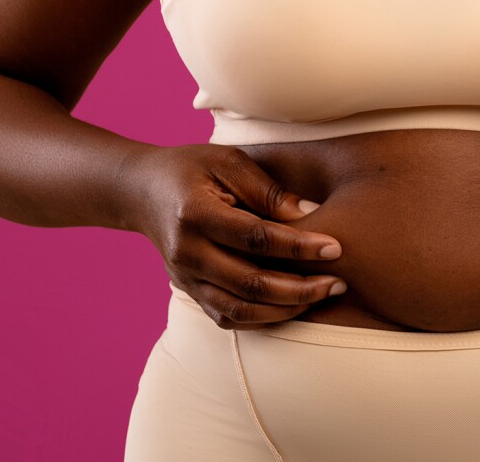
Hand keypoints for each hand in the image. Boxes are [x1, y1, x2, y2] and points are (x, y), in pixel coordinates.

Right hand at [119, 144, 346, 329]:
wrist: (140, 192)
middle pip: (251, 284)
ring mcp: (186, 278)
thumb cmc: (193, 169)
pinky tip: (296, 306)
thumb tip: (312, 214)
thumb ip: (269, 190)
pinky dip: (265, 318)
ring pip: (241, 310)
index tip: (336, 248)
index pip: (256, 238)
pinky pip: (230, 317)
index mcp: (195, 214)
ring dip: (287, 309)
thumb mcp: (230, 162)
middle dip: (302, 288)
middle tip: (339, 282)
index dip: (299, 247)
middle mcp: (188, 253)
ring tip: (324, 295)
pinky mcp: (190, 292)